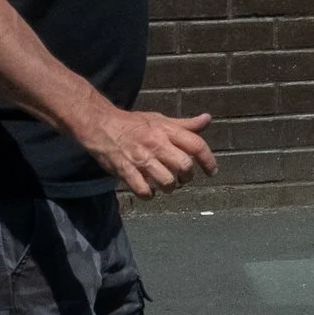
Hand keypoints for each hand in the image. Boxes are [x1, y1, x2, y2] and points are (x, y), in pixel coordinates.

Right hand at [81, 107, 218, 198]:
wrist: (101, 124)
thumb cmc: (134, 123)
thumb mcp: (161, 119)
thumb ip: (185, 124)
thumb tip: (207, 119)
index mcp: (167, 130)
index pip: (196, 145)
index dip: (208, 160)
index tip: (212, 171)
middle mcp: (157, 144)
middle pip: (184, 165)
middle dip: (188, 176)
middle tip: (184, 178)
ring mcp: (141, 159)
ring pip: (166, 181)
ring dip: (170, 187)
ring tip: (168, 185)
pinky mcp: (125, 171)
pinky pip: (143, 190)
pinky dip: (149, 195)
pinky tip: (150, 191)